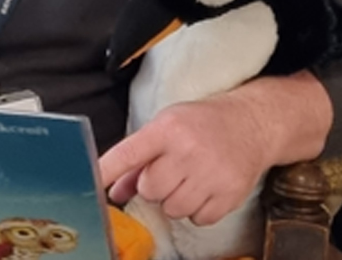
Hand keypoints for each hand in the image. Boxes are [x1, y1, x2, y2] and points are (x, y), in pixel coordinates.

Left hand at [99, 71, 332, 225]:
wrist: (252, 123)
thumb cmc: (201, 124)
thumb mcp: (166, 128)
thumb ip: (138, 161)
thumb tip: (113, 192)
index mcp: (168, 128)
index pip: (129, 153)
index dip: (106, 171)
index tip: (90, 184)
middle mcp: (188, 149)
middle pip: (151, 190)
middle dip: (156, 185)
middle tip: (171, 169)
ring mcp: (211, 173)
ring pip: (173, 209)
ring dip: (176, 199)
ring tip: (191, 177)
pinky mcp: (230, 193)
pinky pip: (198, 219)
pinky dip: (199, 209)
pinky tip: (206, 186)